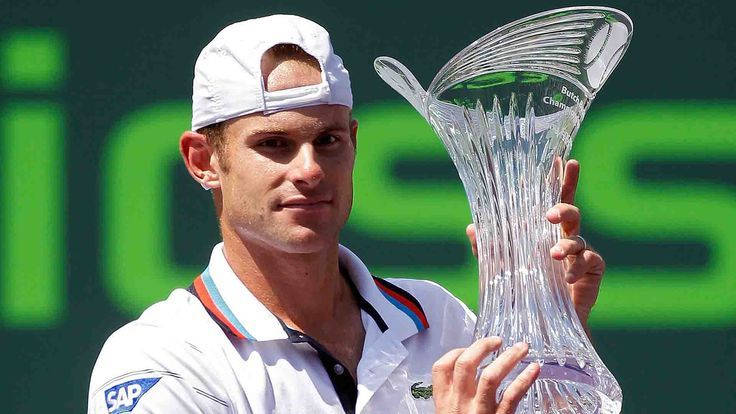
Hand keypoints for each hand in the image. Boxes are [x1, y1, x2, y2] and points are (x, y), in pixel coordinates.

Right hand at [432, 337, 539, 413]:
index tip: (469, 348)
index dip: (456, 351)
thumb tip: (471, 374)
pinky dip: (525, 380)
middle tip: (498, 339)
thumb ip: (457, 398)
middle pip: (466, 364)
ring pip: (491, 376)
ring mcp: (479, 412)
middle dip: (483, 346)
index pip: (442, 367)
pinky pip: (512, 397)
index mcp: (444, 402)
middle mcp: (459, 404)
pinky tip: (534, 370)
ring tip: (522, 347)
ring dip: (509, 358)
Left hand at [464, 160, 604, 329]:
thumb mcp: (498, 268)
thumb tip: (471, 228)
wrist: (538, 324)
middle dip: (563, 208)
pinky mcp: (592, 271)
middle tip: (549, 215)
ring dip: (566, 244)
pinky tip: (566, 278)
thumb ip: (487, 248)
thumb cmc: (522, 291)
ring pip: (579, 237)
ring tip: (553, 255)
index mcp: (544, 231)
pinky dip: (577, 268)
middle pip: (571, 212)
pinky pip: (590, 261)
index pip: (552, 200)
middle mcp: (564, 237)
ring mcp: (580, 254)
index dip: (558, 180)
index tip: (559, 160)